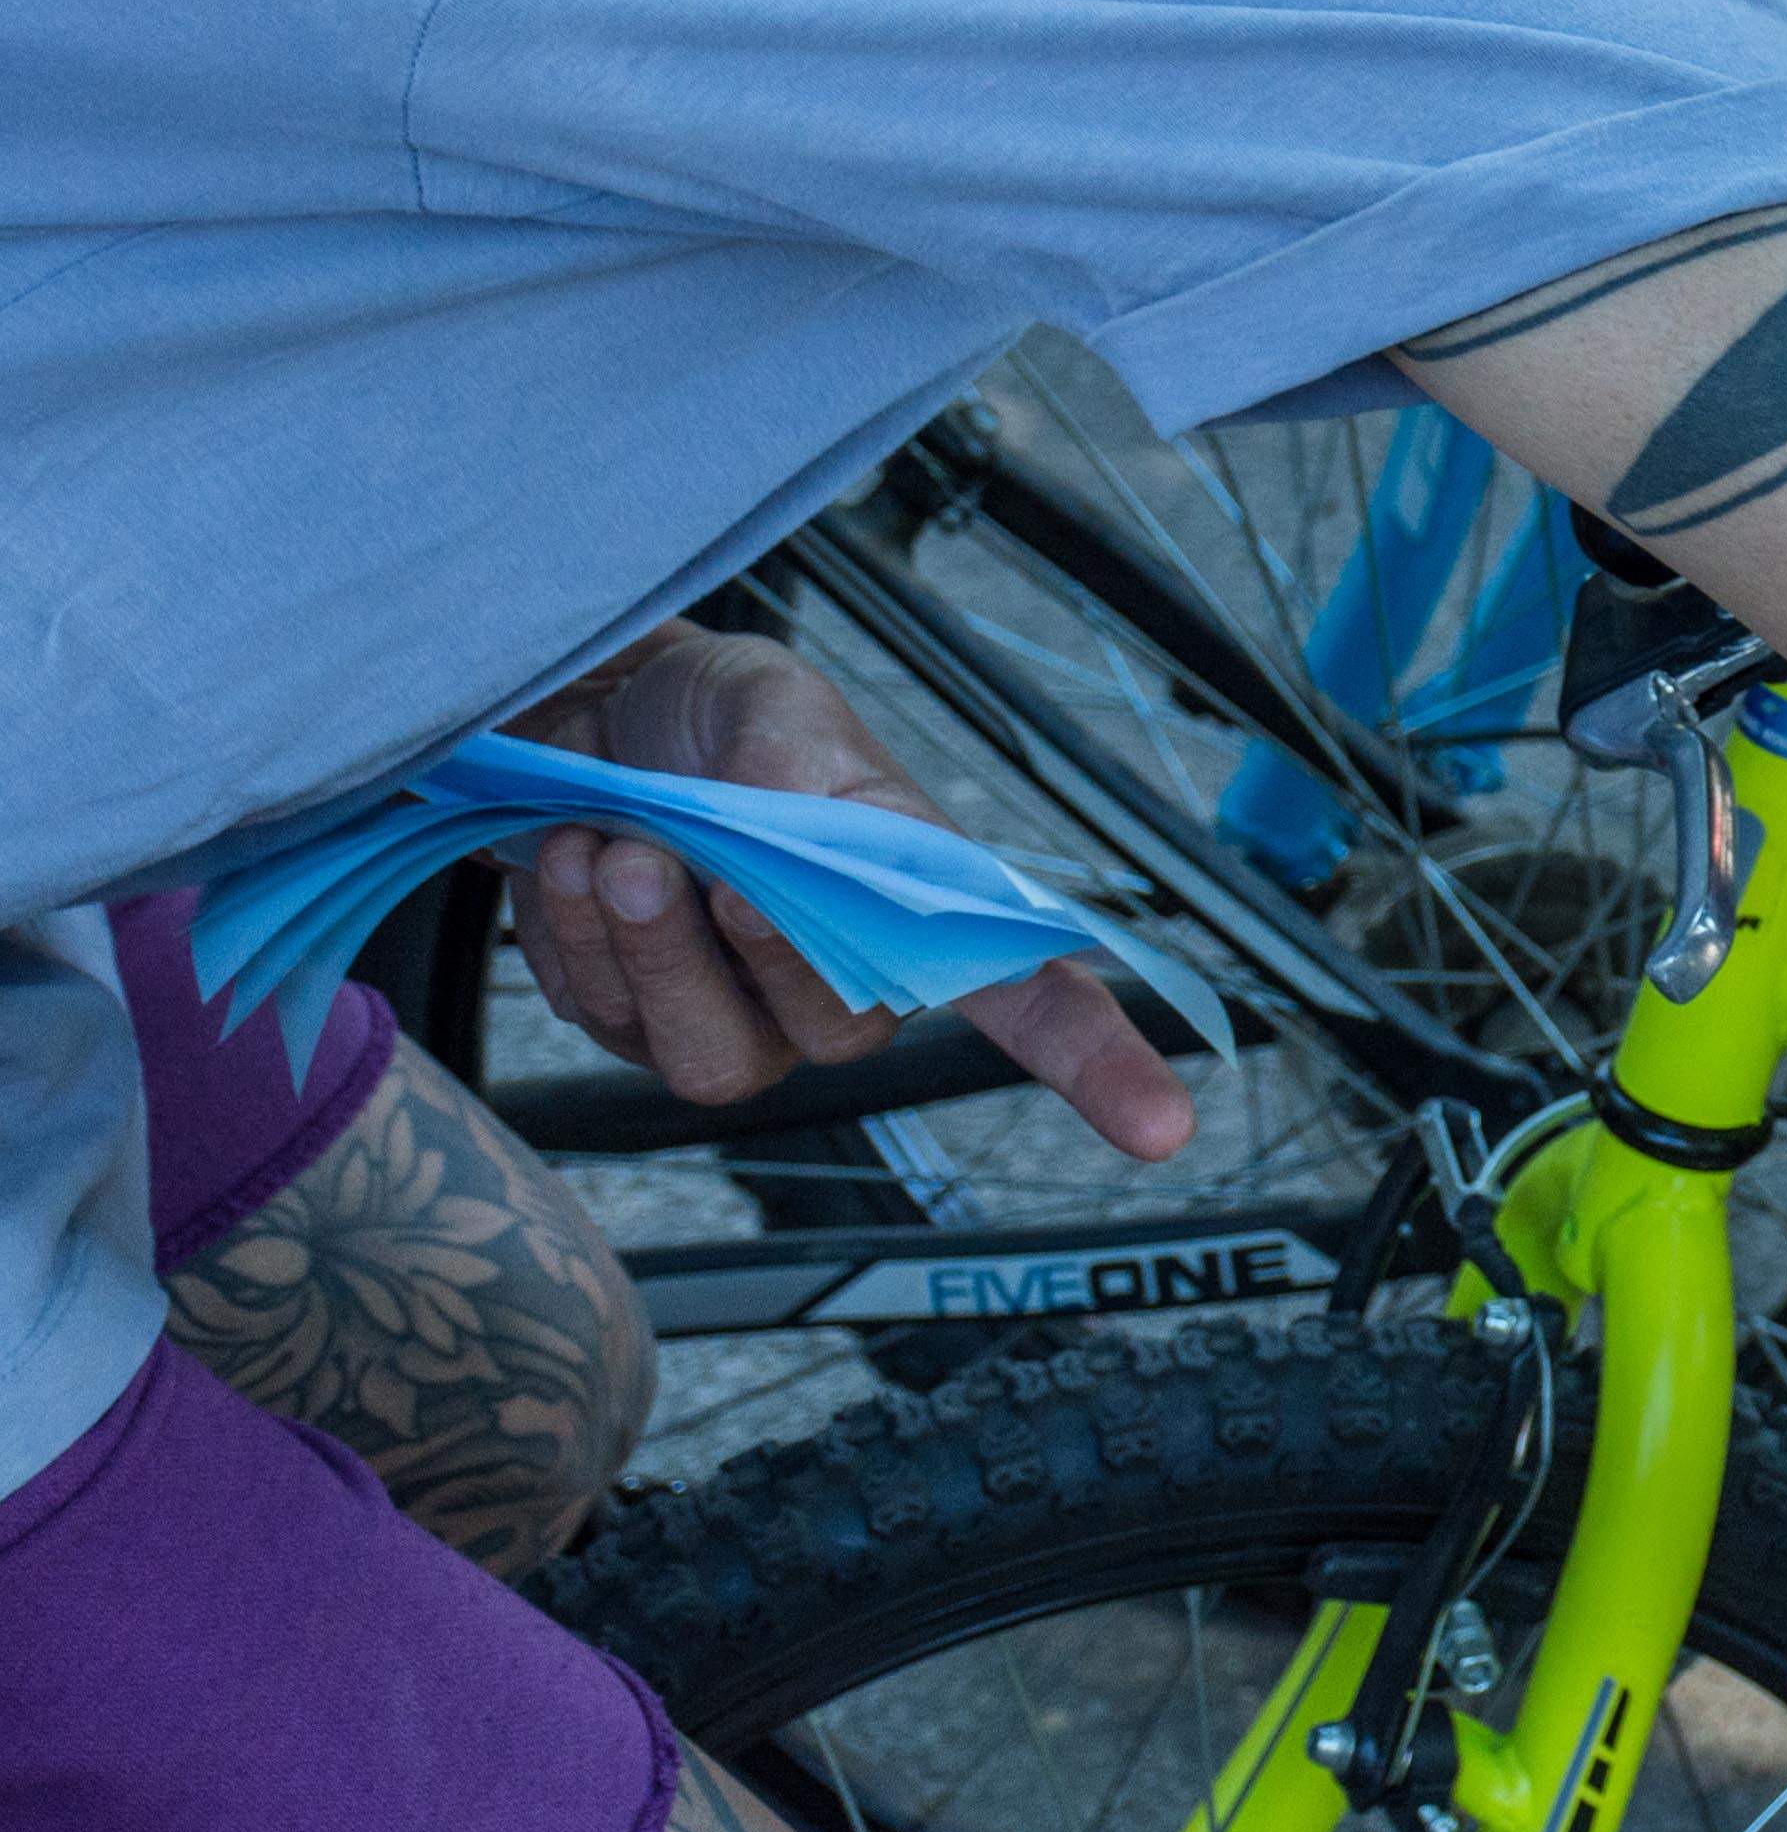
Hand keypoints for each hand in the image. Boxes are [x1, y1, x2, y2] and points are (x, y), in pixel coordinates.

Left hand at [509, 626, 1195, 1156]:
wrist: (581, 715)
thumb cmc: (710, 715)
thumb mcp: (773, 702)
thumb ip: (796, 761)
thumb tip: (806, 824)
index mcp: (921, 900)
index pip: (1030, 997)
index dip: (1098, 1063)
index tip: (1165, 1128)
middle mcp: (846, 984)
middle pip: (843, 1032)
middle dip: (764, 948)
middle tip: (695, 855)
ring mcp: (740, 1020)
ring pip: (717, 1061)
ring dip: (653, 953)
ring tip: (615, 849)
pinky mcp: (636, 1028)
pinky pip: (611, 1025)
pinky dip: (578, 938)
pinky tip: (576, 860)